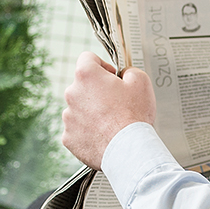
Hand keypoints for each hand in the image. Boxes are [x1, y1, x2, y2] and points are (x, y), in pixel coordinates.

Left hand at [62, 52, 155, 168]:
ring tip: (111, 122)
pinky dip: (88, 131)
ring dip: (92, 112)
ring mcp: (68, 117)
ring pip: (79, 108)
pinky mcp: (68, 137)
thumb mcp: (141, 81)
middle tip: (116, 102)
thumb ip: (129, 71)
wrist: (127, 150)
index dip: (102, 65)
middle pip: (82, 86)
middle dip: (97, 91)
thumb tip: (124, 74)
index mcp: (86, 75)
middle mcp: (72, 93)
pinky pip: (77, 129)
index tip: (110, 76)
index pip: (87, 58)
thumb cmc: (133, 116)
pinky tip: (103, 135)